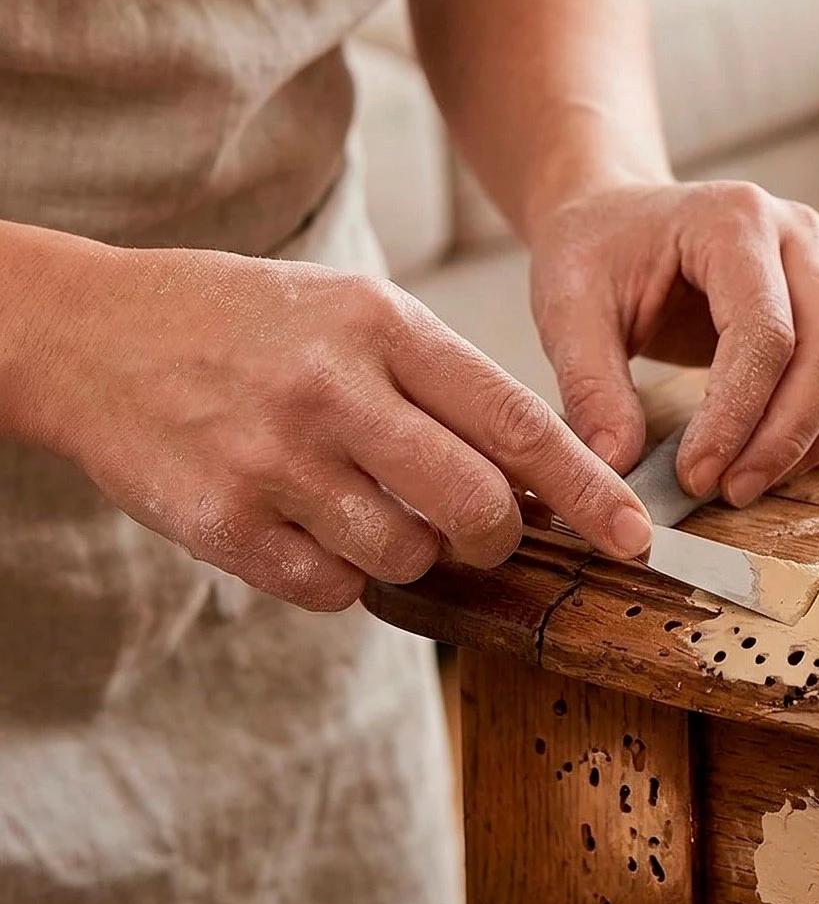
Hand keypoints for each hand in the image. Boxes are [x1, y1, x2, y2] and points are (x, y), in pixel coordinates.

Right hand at [13, 233, 653, 610]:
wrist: (96, 333)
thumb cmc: (248, 324)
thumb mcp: (354, 312)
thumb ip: (442, 384)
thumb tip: (536, 479)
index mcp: (383, 325)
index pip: (515, 422)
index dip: (586, 490)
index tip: (637, 538)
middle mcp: (335, 391)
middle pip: (474, 506)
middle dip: (496, 536)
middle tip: (481, 529)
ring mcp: (276, 460)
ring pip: (406, 556)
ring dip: (408, 553)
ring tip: (362, 502)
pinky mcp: (225, 523)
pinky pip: (331, 590)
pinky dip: (340, 576)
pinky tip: (309, 523)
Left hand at [529, 182, 818, 504]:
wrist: (616, 217)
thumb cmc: (594, 252)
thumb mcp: (567, 308)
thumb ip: (589, 384)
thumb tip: (617, 467)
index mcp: (734, 219)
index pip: (767, 332)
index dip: (739, 417)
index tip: (695, 476)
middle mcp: (798, 233)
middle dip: (789, 436)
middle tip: (730, 490)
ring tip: (759, 477)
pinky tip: (795, 455)